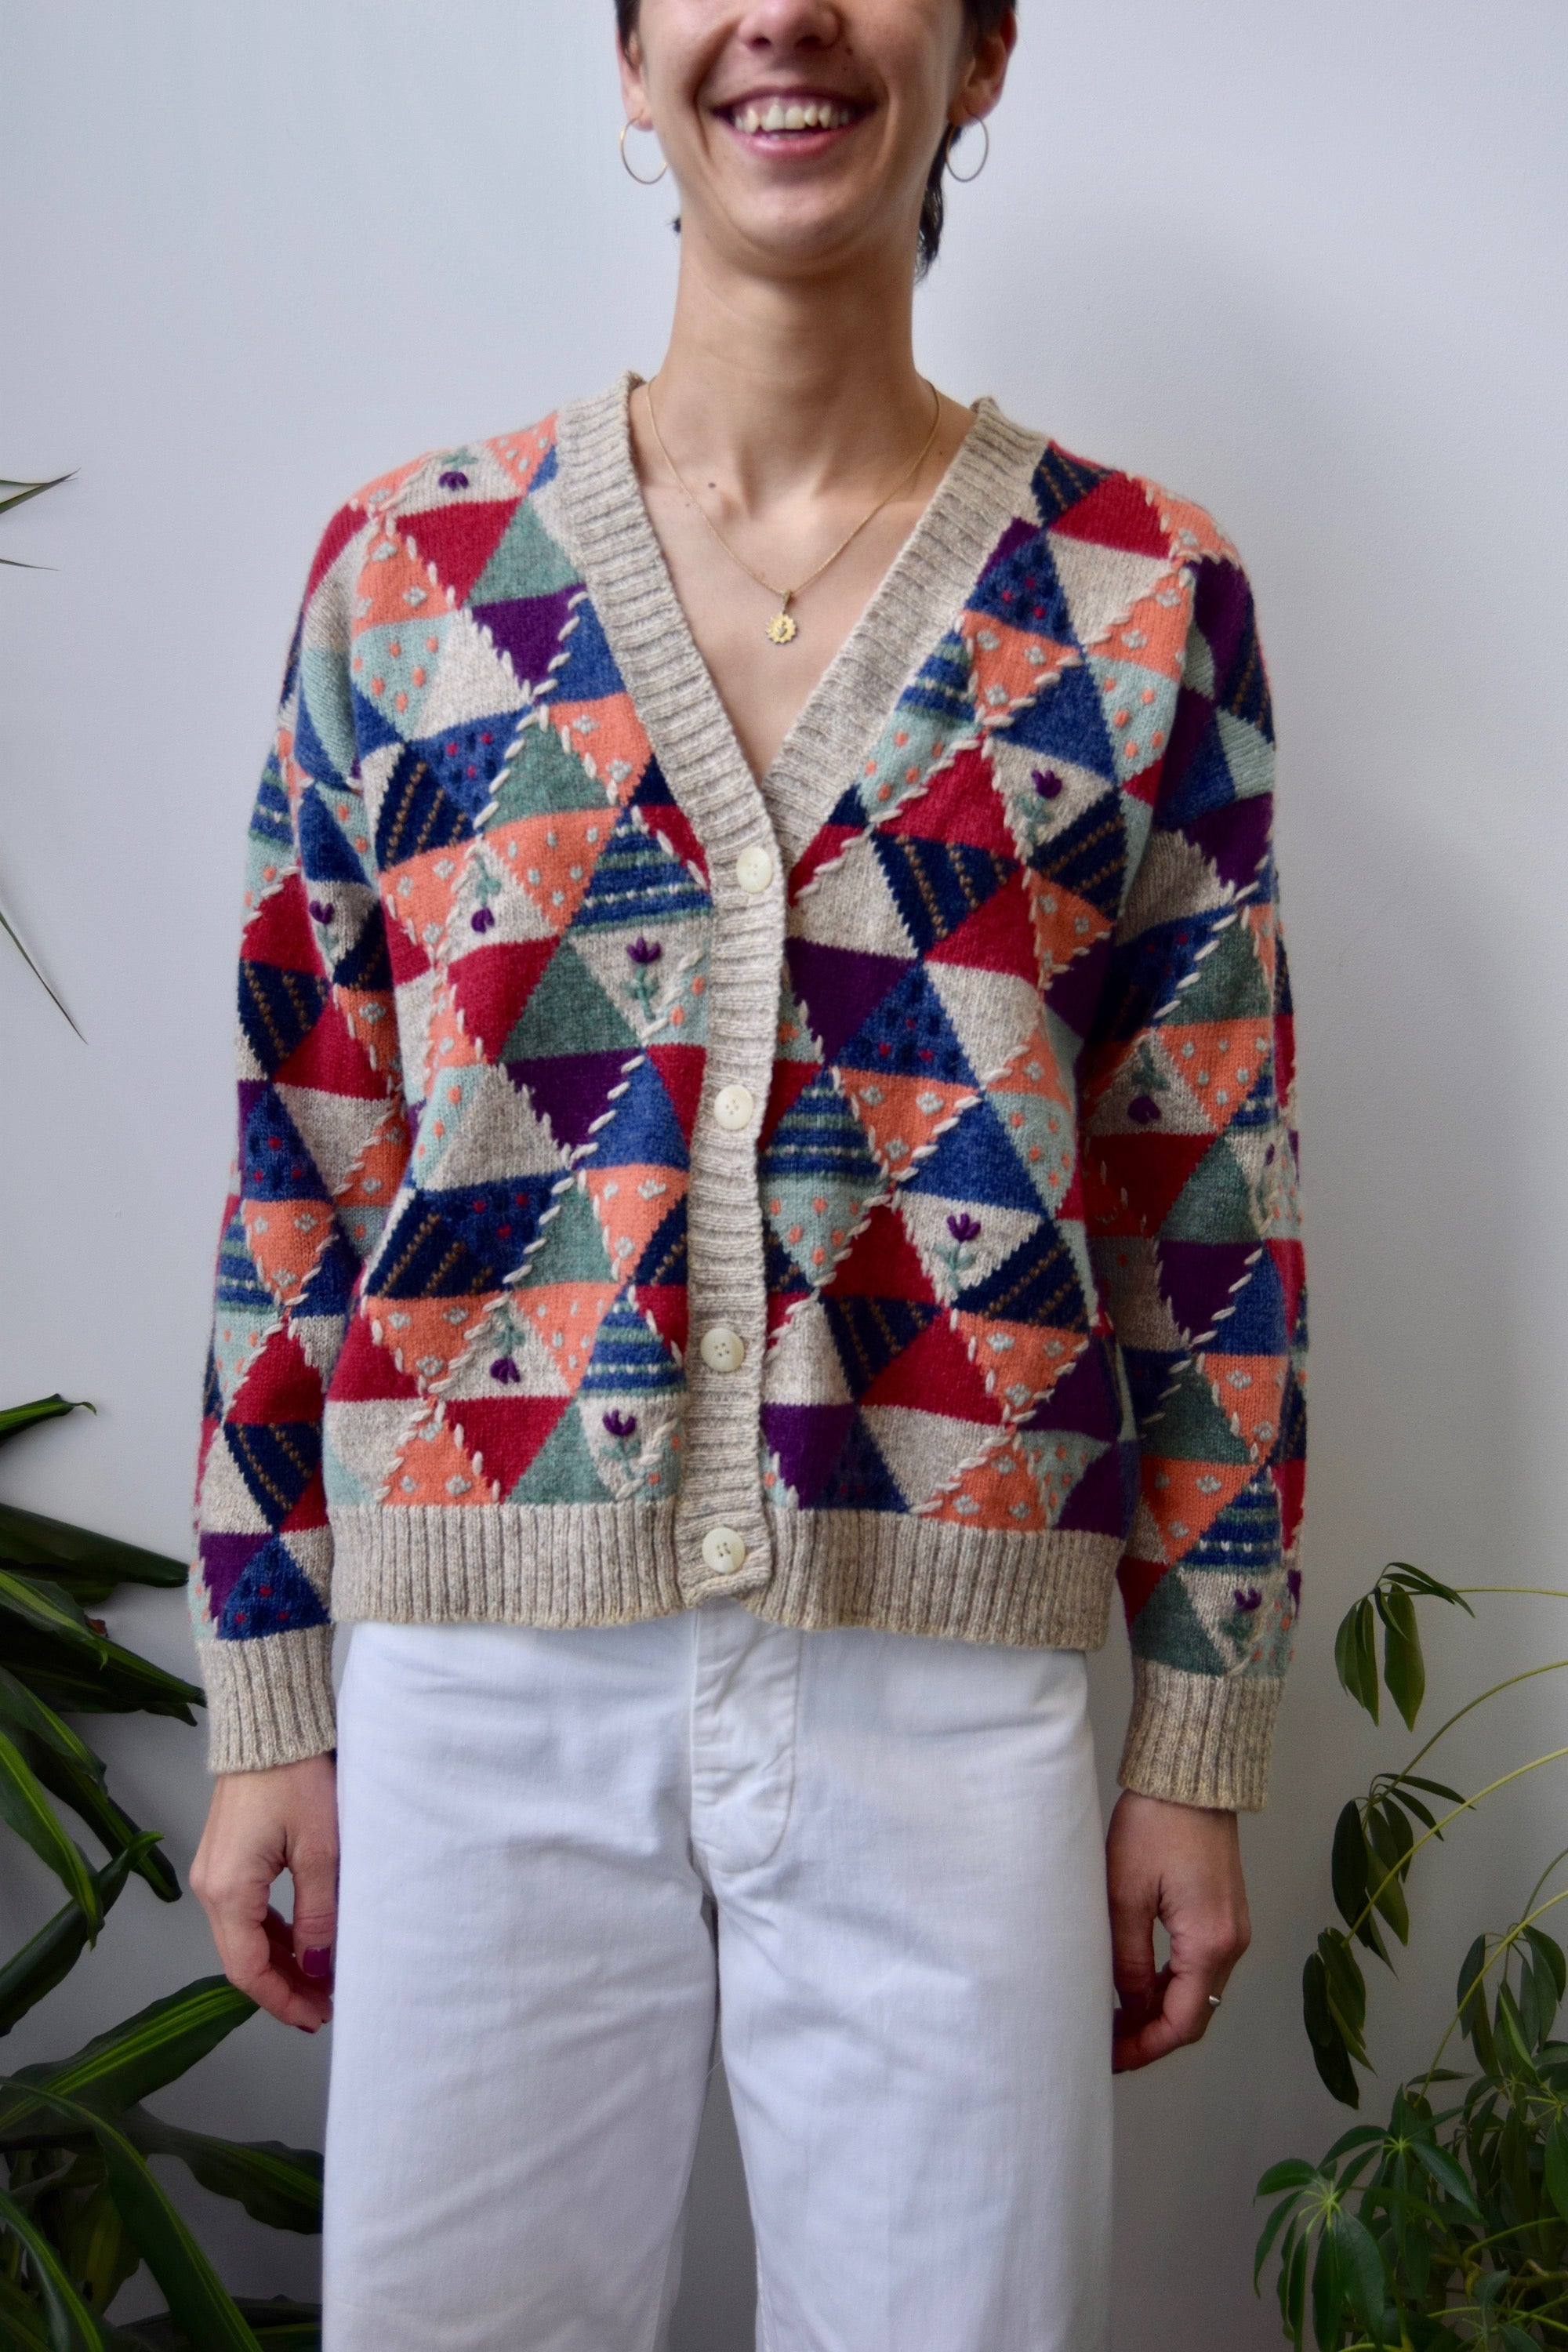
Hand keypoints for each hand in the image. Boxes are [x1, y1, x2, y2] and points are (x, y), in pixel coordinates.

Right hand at [191, 1755, 339, 2032]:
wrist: (271, 1724)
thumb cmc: (296, 1776)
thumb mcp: (321, 1850)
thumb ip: (319, 1914)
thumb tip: (318, 1967)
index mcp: (227, 1891)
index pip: (249, 1970)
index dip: (283, 2001)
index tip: (317, 2016)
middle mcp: (210, 1887)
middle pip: (243, 1959)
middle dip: (284, 1988)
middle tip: (324, 2007)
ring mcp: (215, 1872)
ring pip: (245, 1937)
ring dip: (280, 1962)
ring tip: (319, 1981)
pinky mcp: (227, 1858)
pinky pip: (246, 1911)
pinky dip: (274, 1933)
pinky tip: (303, 1943)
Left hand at [1107, 1788, 1250, 2071]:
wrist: (1190, 1778)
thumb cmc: (1155, 1826)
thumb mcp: (1125, 1896)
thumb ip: (1127, 1960)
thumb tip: (1128, 2007)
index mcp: (1210, 1943)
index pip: (1183, 2023)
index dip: (1146, 2048)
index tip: (1111, 2058)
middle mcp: (1232, 1943)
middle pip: (1195, 2015)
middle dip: (1152, 2035)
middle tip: (1108, 2043)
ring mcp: (1233, 1928)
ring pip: (1198, 1992)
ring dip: (1160, 2010)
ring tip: (1114, 2016)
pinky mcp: (1225, 1913)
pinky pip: (1201, 1966)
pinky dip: (1172, 1984)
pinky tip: (1138, 1984)